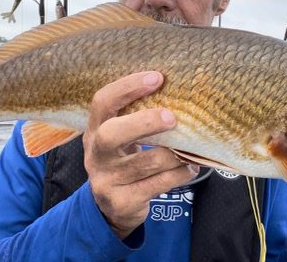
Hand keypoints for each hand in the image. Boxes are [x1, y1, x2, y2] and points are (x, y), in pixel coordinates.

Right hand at [83, 71, 198, 238]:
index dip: (127, 87)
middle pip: (112, 135)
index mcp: (94, 130)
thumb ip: (136, 117)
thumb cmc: (123, 160)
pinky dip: (180, 174)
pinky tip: (190, 168)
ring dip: (175, 154)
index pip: (102, 102)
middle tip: (172, 117)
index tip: (157, 78)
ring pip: (147, 163)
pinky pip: (159, 184)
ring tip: (192, 149)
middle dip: (144, 123)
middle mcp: (96, 154)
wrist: (111, 207)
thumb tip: (180, 92)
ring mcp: (106, 180)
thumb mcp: (120, 138)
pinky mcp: (122, 202)